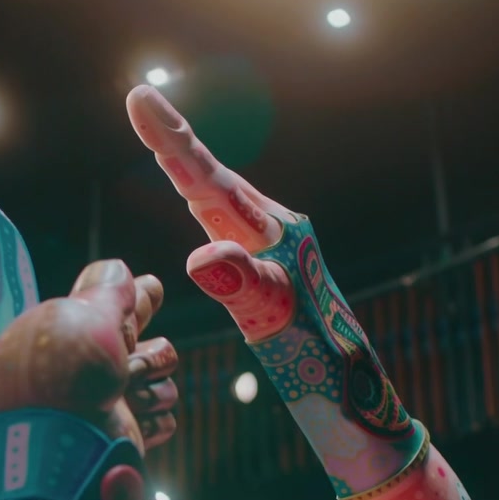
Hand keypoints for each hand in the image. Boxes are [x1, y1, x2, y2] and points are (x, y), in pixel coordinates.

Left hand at [0, 260, 178, 451]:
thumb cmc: (65, 376)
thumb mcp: (83, 317)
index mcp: (69, 335)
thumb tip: (118, 266)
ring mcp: (110, 405)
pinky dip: (154, 418)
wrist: (63, 450)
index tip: (151, 289)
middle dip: (146, 349)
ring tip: (123, 395)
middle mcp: (89, 370)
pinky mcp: (127, 436)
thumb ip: (107, 290)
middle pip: (146, 341)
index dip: (135, 298)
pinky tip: (132, 420)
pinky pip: (165, 418)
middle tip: (125, 362)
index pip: (109, 307)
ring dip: (151, 383)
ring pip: (163, 378)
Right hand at [127, 85, 422, 492]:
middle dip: (175, 141)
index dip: (171, 141)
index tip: (140, 98)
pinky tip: (196, 201)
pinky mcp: (272, 271)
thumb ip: (241, 286)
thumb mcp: (277, 326)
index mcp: (276, 234)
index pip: (210, 181)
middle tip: (141, 102)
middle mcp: (277, 232)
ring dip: (189, 165)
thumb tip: (200, 254)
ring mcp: (275, 250)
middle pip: (213, 177)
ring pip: (221, 197)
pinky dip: (202, 200)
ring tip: (161, 134)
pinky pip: (228, 223)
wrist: (358, 401)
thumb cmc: (321, 367)